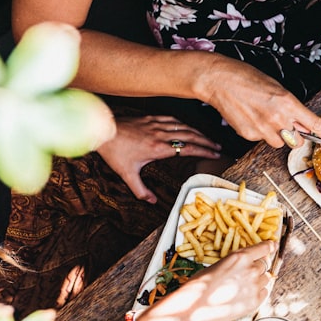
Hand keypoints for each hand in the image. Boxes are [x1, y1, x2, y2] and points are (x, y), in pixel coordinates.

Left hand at [96, 115, 220, 202]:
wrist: (102, 131)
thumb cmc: (114, 153)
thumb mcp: (127, 175)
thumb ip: (140, 190)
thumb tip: (152, 202)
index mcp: (157, 148)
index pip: (186, 148)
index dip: (202, 151)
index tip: (214, 154)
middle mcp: (160, 135)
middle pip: (190, 136)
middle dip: (206, 142)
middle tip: (218, 147)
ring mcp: (155, 125)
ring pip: (183, 127)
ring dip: (198, 132)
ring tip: (208, 138)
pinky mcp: (150, 118)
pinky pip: (172, 120)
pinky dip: (183, 124)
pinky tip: (188, 127)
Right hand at [145, 241, 276, 320]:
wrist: (195, 306)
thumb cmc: (201, 285)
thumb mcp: (218, 265)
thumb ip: (236, 263)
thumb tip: (245, 265)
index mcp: (241, 257)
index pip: (263, 248)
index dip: (269, 247)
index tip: (273, 245)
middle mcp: (251, 270)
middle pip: (264, 264)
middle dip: (257, 267)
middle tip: (246, 273)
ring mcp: (254, 287)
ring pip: (265, 279)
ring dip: (258, 280)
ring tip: (242, 286)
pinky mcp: (255, 302)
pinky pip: (264, 293)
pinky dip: (258, 292)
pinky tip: (246, 294)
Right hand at [203, 57, 320, 150]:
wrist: (220, 80)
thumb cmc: (247, 78)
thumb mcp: (276, 88)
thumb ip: (291, 107)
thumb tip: (302, 123)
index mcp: (287, 103)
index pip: (315, 124)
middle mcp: (278, 118)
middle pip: (296, 141)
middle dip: (294, 136)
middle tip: (284, 123)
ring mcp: (262, 129)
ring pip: (278, 143)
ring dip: (276, 135)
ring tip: (262, 117)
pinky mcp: (249, 135)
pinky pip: (261, 139)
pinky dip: (259, 132)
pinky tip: (250, 117)